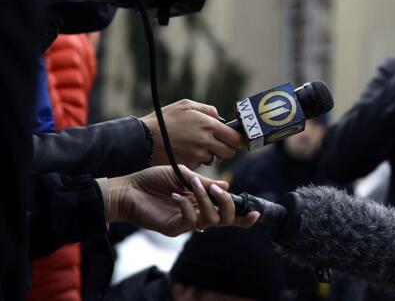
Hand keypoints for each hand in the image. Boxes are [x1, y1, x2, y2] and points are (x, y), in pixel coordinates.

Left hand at [106, 166, 259, 236]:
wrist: (128, 188)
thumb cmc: (153, 179)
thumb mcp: (183, 175)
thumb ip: (205, 183)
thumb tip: (226, 185)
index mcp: (202, 201)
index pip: (227, 212)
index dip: (243, 216)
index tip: (257, 213)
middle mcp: (198, 214)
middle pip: (226, 220)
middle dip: (228, 204)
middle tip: (218, 190)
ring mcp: (186, 222)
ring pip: (211, 220)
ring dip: (206, 200)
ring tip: (193, 186)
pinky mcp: (173, 228)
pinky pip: (190, 221)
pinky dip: (187, 206)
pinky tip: (176, 195)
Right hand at [141, 99, 244, 168]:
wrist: (143, 139)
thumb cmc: (164, 119)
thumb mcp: (187, 105)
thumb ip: (208, 110)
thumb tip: (220, 118)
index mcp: (209, 126)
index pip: (236, 138)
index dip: (240, 140)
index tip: (240, 140)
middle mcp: (206, 142)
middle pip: (229, 152)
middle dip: (227, 148)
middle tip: (219, 143)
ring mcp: (198, 155)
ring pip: (215, 159)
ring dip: (212, 155)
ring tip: (198, 146)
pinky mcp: (189, 165)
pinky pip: (200, 164)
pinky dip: (197, 160)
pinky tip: (186, 152)